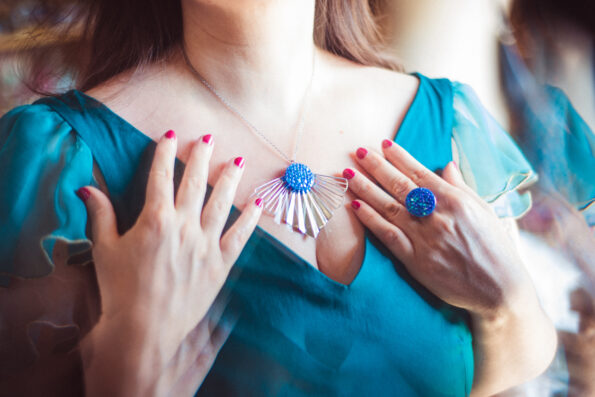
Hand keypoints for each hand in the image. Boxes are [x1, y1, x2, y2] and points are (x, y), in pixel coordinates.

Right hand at [78, 131, 261, 394]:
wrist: (144, 330)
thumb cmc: (120, 290)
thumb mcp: (104, 249)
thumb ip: (100, 214)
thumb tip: (87, 187)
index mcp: (156, 219)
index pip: (161, 176)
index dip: (164, 153)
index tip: (170, 136)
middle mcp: (185, 226)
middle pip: (195, 182)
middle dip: (200, 156)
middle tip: (207, 138)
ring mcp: (206, 244)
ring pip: (221, 203)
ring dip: (229, 179)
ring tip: (237, 161)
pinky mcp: (221, 265)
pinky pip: (240, 236)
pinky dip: (249, 219)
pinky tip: (257, 204)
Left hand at [344, 140, 531, 317]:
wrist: (499, 290)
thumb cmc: (494, 248)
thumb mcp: (484, 211)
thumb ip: (461, 187)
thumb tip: (446, 165)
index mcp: (454, 200)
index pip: (419, 173)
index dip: (399, 157)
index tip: (383, 144)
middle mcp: (436, 215)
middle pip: (399, 186)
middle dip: (376, 166)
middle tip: (357, 151)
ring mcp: (423, 238)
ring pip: (387, 207)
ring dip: (365, 188)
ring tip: (348, 174)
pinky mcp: (415, 260)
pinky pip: (387, 235)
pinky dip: (370, 220)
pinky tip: (355, 206)